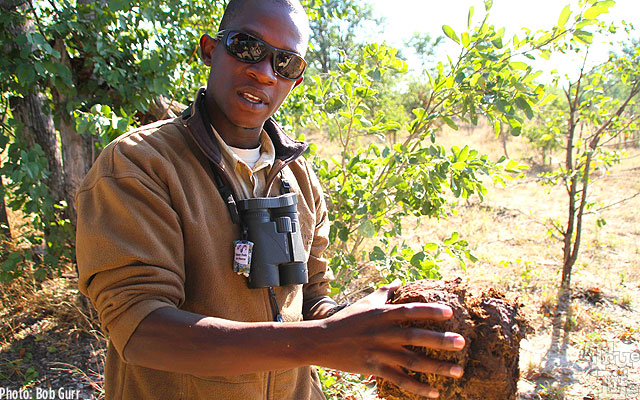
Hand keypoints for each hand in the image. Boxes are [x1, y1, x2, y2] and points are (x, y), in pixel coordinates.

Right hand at [316, 280, 464, 398]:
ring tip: (458, 370)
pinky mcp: (375, 369)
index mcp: (382, 315)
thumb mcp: (365, 303)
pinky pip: (400, 380)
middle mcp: (383, 333)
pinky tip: (435, 392)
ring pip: (413, 361)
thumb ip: (384, 293)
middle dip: (440, 340)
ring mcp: (379, 353)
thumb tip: (400, 281)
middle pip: (415, 337)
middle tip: (461, 342)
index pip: (410, 311)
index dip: (430, 311)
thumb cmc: (346, 320)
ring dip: (437, 367)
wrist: (321, 341)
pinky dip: (418, 388)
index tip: (449, 313)